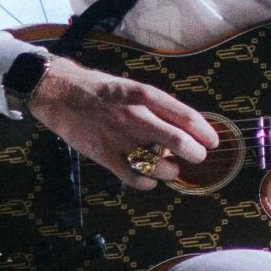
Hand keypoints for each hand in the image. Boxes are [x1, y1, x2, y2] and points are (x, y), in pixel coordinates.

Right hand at [28, 56, 218, 191]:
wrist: (58, 93)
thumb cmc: (99, 90)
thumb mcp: (131, 87)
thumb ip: (156, 106)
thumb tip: (184, 128)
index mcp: (143, 95)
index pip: (185, 116)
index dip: (205, 132)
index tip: (212, 141)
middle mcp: (134, 116)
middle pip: (178, 142)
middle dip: (195, 153)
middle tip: (197, 156)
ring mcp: (119, 138)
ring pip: (159, 165)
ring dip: (171, 170)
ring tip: (170, 167)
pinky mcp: (104, 156)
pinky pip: (135, 179)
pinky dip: (148, 183)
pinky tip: (149, 178)